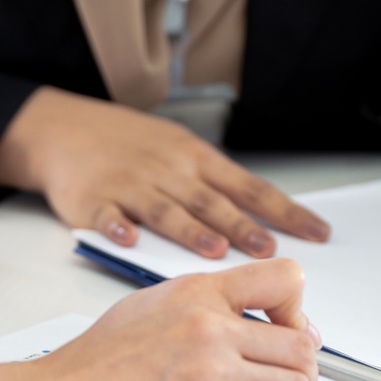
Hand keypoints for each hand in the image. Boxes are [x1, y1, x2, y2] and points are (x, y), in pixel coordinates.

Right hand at [0, 88, 329, 258]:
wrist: (63, 128)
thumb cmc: (129, 144)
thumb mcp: (181, 151)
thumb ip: (217, 186)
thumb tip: (267, 222)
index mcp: (196, 159)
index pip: (250, 187)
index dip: (285, 211)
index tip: (317, 232)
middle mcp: (168, 170)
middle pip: (211, 200)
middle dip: (242, 226)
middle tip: (269, 251)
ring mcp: (129, 184)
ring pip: (165, 208)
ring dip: (190, 229)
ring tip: (214, 251)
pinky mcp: (92, 199)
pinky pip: (106, 214)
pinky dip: (116, 226)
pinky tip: (128, 239)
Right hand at [12, 259, 320, 380]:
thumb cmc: (93, 364)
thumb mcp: (152, 306)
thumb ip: (206, 307)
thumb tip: (261, 325)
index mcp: (197, 293)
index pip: (286, 279)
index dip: (298, 312)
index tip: (285, 334)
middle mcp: (208, 328)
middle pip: (303, 347)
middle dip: (300, 373)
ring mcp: (208, 376)